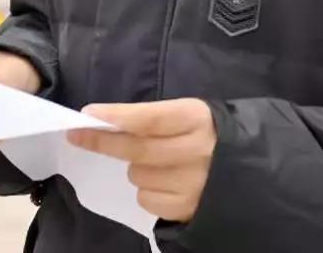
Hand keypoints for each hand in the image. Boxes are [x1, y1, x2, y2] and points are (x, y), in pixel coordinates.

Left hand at [67, 98, 216, 222]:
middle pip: (138, 149)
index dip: (117, 116)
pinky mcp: (189, 209)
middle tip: (78, 135)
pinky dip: (146, 190)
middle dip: (103, 142)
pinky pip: (147, 199)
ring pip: (139, 175)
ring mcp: (194, 184)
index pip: (150, 118)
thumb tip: (106, 122)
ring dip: (135, 167)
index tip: (88, 114)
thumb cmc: (204, 132)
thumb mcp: (186, 114)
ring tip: (155, 161)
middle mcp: (197, 151)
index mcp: (196, 118)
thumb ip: (153, 117)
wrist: (245, 165)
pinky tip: (163, 181)